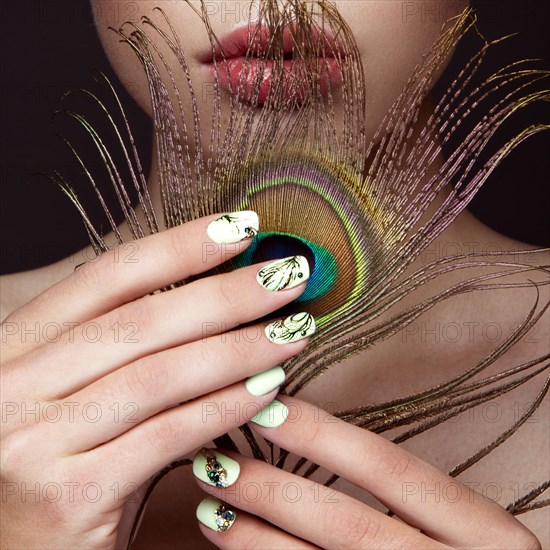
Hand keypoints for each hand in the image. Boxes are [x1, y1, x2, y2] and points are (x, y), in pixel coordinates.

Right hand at [0, 213, 311, 548]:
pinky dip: (225, 407)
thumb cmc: (63, 467)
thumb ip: (126, 351)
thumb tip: (216, 297)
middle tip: (287, 277)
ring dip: (240, 350)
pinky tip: (268, 389)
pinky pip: (168, 434)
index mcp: (14, 348)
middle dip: (227, 294)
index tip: (241, 228)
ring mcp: (30, 441)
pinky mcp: (65, 495)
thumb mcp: (80, 396)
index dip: (179, 246)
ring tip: (292, 331)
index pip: (108, 277)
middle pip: (141, 321)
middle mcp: (9, 386)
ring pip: (161, 375)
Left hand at [193, 396, 540, 549]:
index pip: (389, 468)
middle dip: (274, 489)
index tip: (266, 406)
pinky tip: (234, 543)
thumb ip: (408, 493)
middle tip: (217, 457)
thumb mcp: (462, 525)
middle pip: (346, 523)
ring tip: (209, 503)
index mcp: (484, 530)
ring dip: (256, 535)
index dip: (322, 436)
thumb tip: (309, 432)